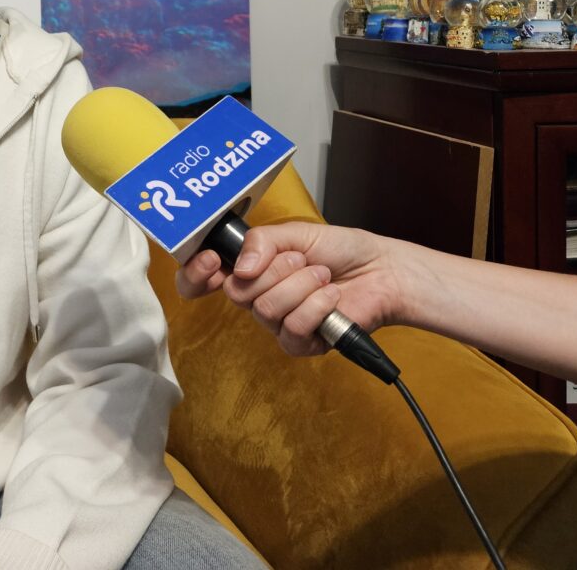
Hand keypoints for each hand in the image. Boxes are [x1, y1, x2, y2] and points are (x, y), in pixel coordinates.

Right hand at [181, 222, 403, 358]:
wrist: (380, 271)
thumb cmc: (339, 250)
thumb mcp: (294, 233)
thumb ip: (261, 242)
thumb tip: (241, 267)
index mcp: (246, 269)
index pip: (198, 281)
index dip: (196, 275)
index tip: (213, 261)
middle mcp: (256, 297)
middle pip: (237, 294)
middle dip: (274, 270)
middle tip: (300, 259)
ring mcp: (276, 323)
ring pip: (266, 310)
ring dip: (300, 285)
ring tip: (322, 275)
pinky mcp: (300, 343)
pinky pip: (292, 329)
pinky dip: (316, 307)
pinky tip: (331, 297)